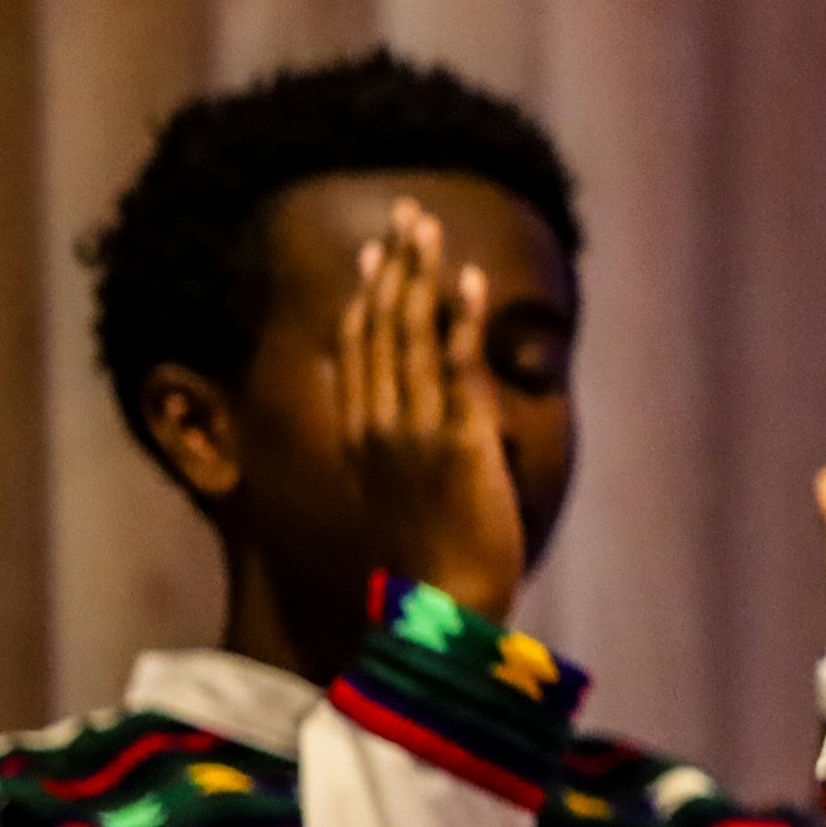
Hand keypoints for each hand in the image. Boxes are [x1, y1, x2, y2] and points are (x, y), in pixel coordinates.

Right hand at [341, 198, 524, 618]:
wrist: (442, 611)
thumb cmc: (432, 566)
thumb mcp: (405, 499)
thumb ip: (411, 457)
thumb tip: (441, 433)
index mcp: (361, 438)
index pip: (358, 350)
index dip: (368, 297)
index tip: (376, 256)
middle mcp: (380, 425)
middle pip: (381, 326)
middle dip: (395, 267)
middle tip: (408, 215)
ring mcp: (416, 431)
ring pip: (413, 335)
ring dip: (423, 275)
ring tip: (430, 227)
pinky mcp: (459, 442)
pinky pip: (457, 367)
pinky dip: (461, 320)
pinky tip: (468, 281)